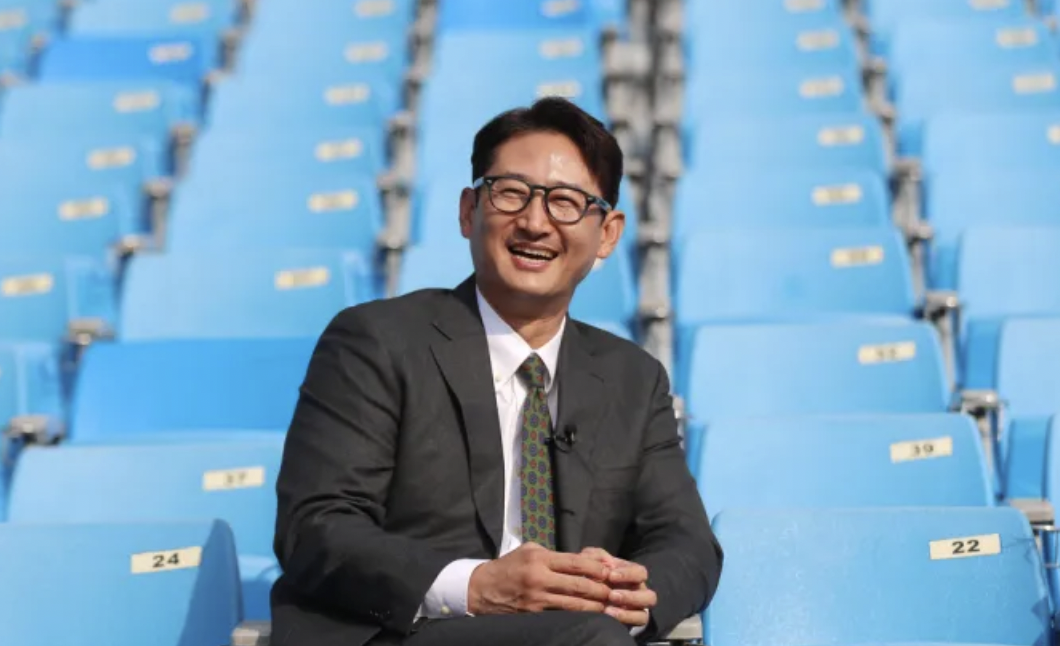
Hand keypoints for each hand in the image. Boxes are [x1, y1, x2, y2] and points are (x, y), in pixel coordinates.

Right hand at [468, 542, 613, 615]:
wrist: (481, 589)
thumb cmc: (508, 566)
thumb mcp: (528, 551)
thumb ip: (552, 555)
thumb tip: (580, 560)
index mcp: (539, 559)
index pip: (575, 563)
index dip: (596, 568)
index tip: (611, 571)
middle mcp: (539, 578)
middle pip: (578, 585)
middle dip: (601, 589)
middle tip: (618, 591)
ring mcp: (537, 599)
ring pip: (573, 604)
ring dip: (594, 606)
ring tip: (610, 606)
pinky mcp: (534, 615)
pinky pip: (561, 616)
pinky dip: (577, 617)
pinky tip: (590, 618)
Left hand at [580, 547, 656, 626]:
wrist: (585, 593)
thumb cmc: (593, 573)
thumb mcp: (592, 560)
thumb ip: (596, 555)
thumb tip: (607, 560)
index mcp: (632, 574)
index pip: (640, 572)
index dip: (628, 574)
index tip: (610, 575)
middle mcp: (639, 591)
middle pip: (649, 595)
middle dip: (631, 596)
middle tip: (611, 595)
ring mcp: (638, 607)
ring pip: (645, 611)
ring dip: (629, 610)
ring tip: (609, 608)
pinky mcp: (633, 619)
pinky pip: (639, 621)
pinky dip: (626, 618)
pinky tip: (608, 615)